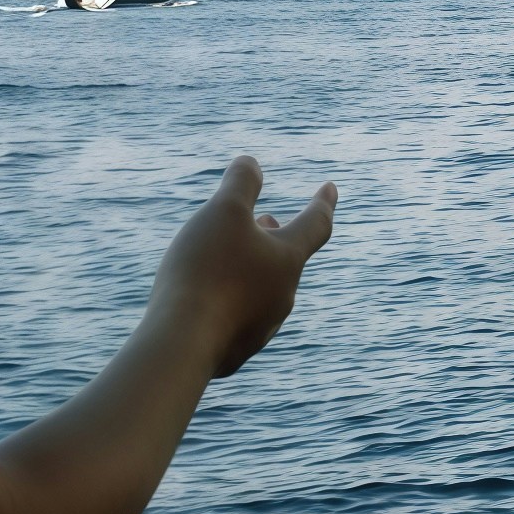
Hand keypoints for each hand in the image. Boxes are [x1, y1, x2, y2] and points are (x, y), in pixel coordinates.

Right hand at [161, 150, 334, 379]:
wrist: (183, 343)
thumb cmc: (206, 270)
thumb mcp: (223, 213)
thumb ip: (241, 183)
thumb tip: (252, 163)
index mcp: (288, 261)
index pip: (316, 224)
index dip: (323, 202)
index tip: (330, 187)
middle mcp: (283, 296)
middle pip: (287, 261)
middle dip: (276, 237)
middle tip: (266, 220)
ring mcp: (262, 328)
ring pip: (262, 290)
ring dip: (252, 266)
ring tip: (232, 254)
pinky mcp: (236, 351)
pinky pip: (237, 316)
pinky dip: (228, 297)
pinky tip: (208, 296)